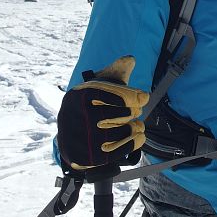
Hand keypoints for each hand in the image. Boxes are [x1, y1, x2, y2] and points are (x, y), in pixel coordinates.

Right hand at [57, 56, 149, 170]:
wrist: (73, 132)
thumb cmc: (93, 104)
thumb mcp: (101, 85)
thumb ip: (116, 72)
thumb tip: (130, 59)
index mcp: (77, 95)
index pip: (101, 92)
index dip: (127, 95)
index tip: (144, 97)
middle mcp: (72, 116)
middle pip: (105, 115)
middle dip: (129, 113)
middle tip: (139, 112)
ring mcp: (76, 138)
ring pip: (109, 135)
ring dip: (131, 130)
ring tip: (139, 126)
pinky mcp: (82, 157)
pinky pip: (109, 154)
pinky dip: (129, 145)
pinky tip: (139, 138)